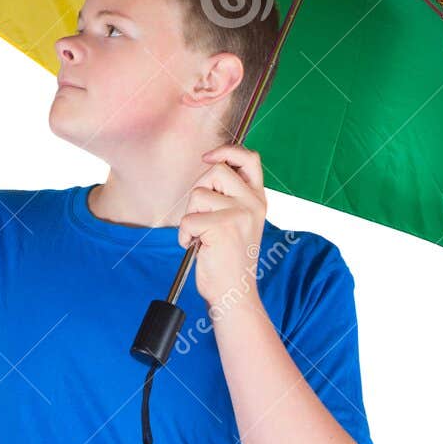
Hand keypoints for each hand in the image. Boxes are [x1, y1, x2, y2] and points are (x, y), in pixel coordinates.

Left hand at [178, 144, 266, 311]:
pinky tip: (196, 247)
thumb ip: (232, 195)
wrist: (234, 293)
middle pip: (216, 171)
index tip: (208, 158)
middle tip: (202, 217)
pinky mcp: (223, 227)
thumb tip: (211, 165)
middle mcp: (253, 203)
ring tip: (201, 235)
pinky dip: (184, 235)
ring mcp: (240, 214)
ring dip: (190, 216)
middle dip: (199, 192)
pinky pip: (188, 219)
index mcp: (258, 199)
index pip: (250, 158)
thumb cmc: (230, 259)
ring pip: (198, 194)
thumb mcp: (239, 221)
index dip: (227, 151)